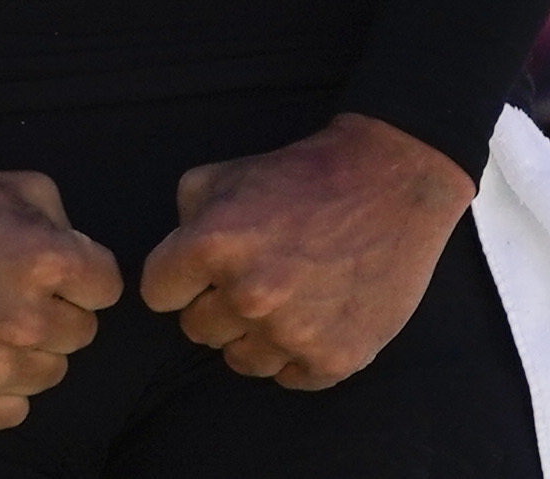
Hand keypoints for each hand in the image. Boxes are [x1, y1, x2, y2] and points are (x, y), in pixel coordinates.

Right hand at [0, 162, 120, 430]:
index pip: (108, 288)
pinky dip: (1, 389)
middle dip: (57, 310)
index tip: (54, 267)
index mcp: (46, 259)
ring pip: (50, 373)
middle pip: (82, 334)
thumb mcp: (16, 186)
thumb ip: (66, 225)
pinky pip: (13, 410)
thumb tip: (85, 265)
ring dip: (30, 350)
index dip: (84, 274)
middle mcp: (24, 318)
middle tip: (11, 289)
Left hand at [137, 113, 470, 388]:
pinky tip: (314, 316)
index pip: (157, 294)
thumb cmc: (303, 175)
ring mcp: (293, 334)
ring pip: (240, 360)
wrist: (392, 184)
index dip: (177, 278)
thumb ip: (186, 218)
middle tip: (254, 274)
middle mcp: (249, 296)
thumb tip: (176, 261)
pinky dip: (296, 353)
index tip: (201, 269)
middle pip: (197, 330)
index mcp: (213, 246)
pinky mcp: (335, 359)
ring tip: (286, 296)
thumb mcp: (226, 172)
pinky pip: (289, 377)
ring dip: (254, 333)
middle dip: (216, 303)